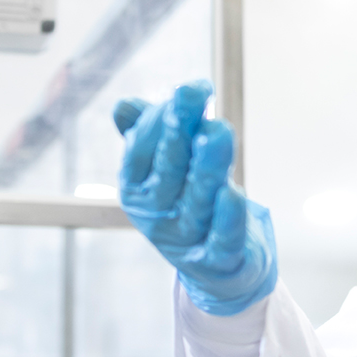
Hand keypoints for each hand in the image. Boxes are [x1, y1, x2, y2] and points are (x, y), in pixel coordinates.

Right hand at [114, 80, 277, 315]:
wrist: (220, 268)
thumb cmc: (192, 206)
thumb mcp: (168, 171)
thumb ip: (148, 137)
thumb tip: (123, 107)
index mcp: (137, 190)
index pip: (142, 151)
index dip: (163, 118)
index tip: (193, 88)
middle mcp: (156, 216)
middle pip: (168, 171)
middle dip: (179, 132)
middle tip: (193, 95)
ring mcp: (186, 241)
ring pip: (197, 200)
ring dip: (207, 165)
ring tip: (218, 131)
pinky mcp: (219, 261)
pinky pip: (221, 239)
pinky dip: (226, 218)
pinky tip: (232, 192)